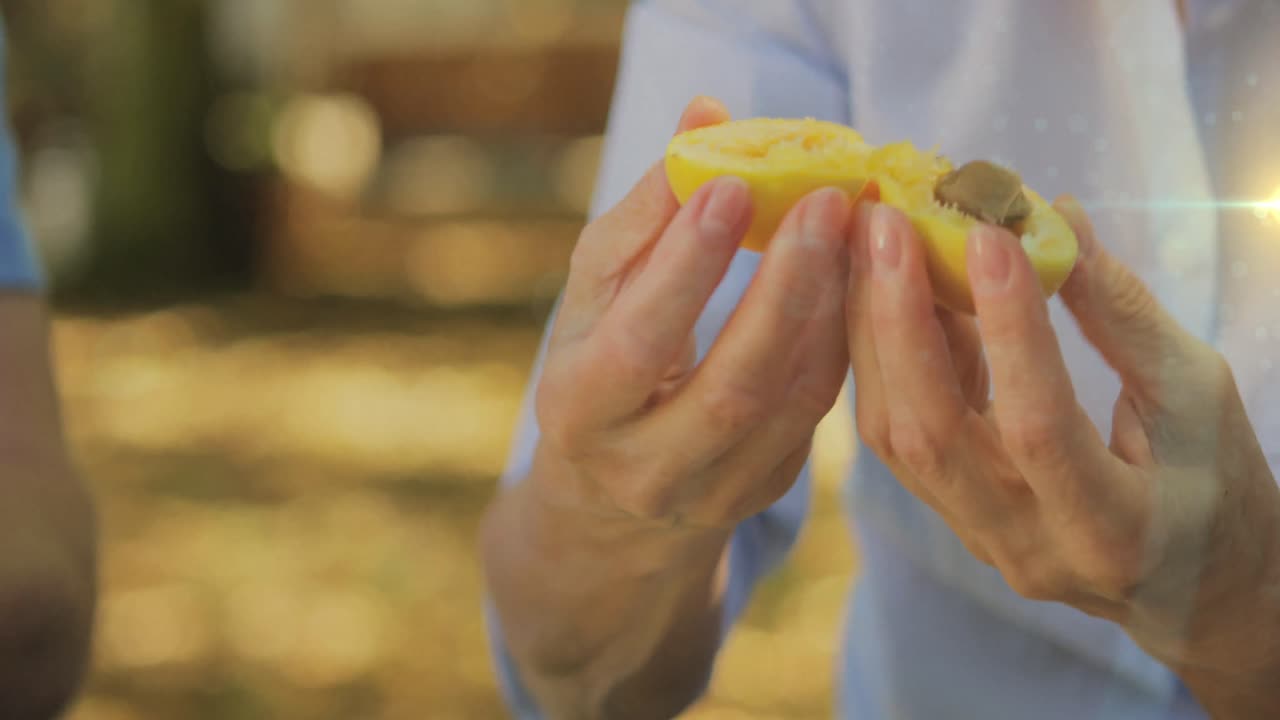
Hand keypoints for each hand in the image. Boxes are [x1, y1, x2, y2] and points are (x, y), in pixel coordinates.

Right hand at [531, 96, 855, 532]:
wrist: (612, 484)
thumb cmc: (601, 357)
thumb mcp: (599, 291)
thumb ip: (648, 209)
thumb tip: (707, 112)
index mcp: (580, 409)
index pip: (638, 342)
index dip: (686, 266)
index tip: (733, 186)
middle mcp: (643, 468)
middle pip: (731, 388)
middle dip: (786, 289)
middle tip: (828, 201)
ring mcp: (710, 494)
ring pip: (790, 404)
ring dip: (832, 309)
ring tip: (855, 230)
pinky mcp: (760, 492)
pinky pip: (815, 415)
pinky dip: (840, 341)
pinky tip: (854, 281)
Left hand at [847, 198, 1279, 683]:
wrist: (1197, 589)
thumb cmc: (1214, 483)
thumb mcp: (1197, 397)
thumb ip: (1122, 314)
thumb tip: (1053, 214)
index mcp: (1111, 529)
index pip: (1038, 427)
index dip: (1009, 329)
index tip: (987, 236)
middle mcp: (1028, 546)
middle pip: (932, 434)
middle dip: (899, 321)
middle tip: (885, 224)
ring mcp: (977, 539)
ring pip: (895, 435)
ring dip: (874, 333)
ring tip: (870, 243)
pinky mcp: (952, 518)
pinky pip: (897, 437)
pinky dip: (887, 360)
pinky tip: (887, 290)